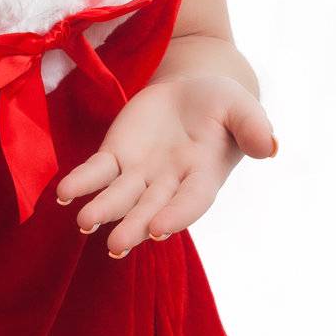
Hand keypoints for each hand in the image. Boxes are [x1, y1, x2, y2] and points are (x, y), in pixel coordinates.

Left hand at [53, 73, 277, 257]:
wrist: (192, 90)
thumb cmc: (221, 103)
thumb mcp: (241, 106)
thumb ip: (252, 126)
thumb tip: (271, 146)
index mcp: (203, 177)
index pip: (190, 202)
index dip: (175, 216)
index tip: (158, 229)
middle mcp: (169, 184)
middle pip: (149, 209)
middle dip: (133, 226)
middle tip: (115, 246)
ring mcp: (140, 173)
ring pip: (119, 196)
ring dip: (102, 210)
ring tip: (84, 221)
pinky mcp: (117, 155)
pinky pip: (96, 172)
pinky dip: (81, 182)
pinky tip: (63, 193)